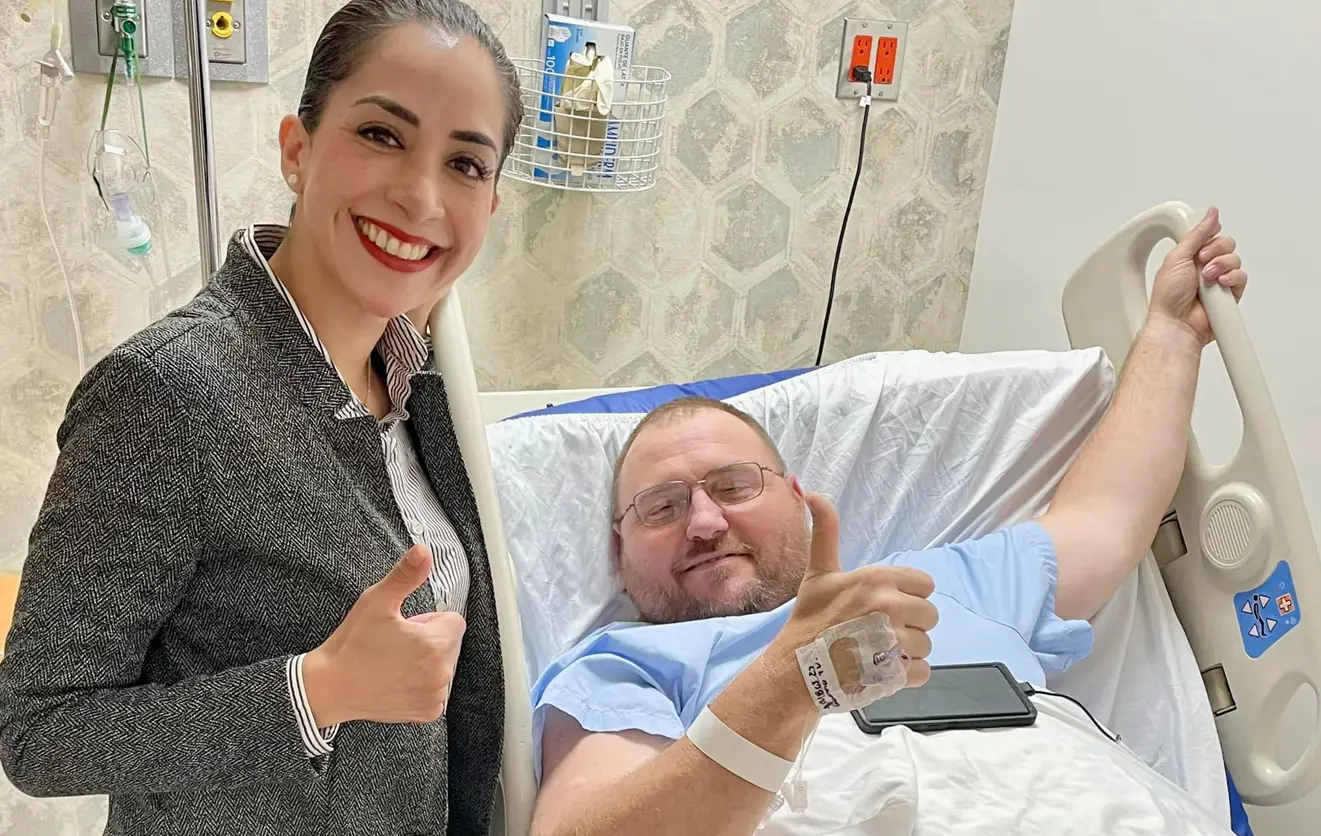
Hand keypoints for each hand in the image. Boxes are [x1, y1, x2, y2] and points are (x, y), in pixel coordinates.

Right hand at [303, 545, 465, 725]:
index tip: (405, 627)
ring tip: (393, 662)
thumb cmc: (351, 645)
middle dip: (429, 640)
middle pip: (450, 644)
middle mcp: (441, 674)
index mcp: (435, 645)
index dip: (428, 621)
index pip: (453, 621)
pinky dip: (422, 684)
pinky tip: (396, 681)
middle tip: (395, 644)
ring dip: (426, 662)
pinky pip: (436, 689)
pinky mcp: (427, 713)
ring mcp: (435, 696)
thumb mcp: (377, 601)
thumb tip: (424, 551)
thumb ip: (406, 575)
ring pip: (443, 665)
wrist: (329, 688)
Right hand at [770, 493, 936, 696]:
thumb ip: (824, 530)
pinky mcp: (897, 674)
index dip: (907, 595)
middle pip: (930, 615)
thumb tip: (809, 489)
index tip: (882, 605)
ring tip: (877, 652)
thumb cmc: (809, 620)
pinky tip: (883, 671)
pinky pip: (923, 671)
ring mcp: (894, 642)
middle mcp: (889, 607)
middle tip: (877, 630)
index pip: (925, 584)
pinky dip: (907, 675)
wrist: (795, 671)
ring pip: (927, 644)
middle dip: (909, 624)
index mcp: (876, 580)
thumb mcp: (818, 572)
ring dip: (907, 651)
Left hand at [1149, 206, 1248, 345]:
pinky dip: (1232, 278)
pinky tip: (1221, 284)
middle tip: (1202, 263)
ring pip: (1235, 260)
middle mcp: (1206, 266)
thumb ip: (1197, 234)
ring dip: (1222, 266)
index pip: (1211, 236)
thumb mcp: (1177, 256)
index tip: (1201, 246)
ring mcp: (1219, 280)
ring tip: (1208, 278)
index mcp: (1191, 256)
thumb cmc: (1169, 296)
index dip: (1210, 237)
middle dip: (1216, 251)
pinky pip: (1242, 277)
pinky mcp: (1230, 294)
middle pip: (1226, 245)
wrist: (1177, 323)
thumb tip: (1211, 213)